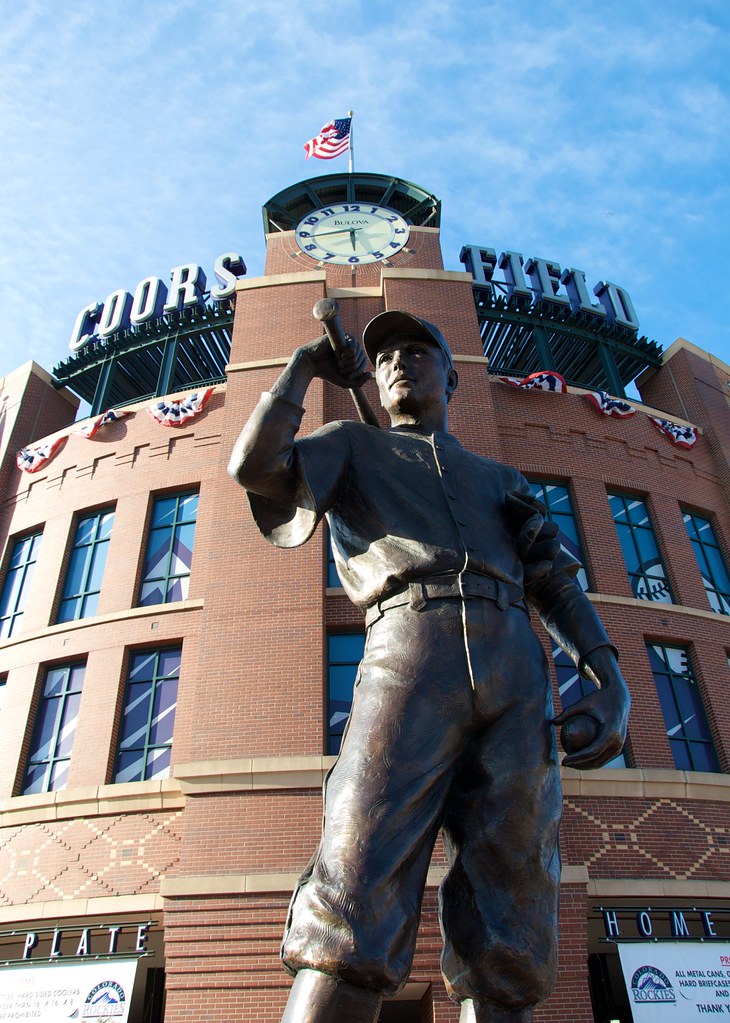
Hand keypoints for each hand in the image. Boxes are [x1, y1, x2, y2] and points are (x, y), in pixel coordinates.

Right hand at [296, 334, 371, 389]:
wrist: (311, 364)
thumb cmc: (326, 373)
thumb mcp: (344, 382)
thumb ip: (358, 383)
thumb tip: (370, 374)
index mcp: (351, 358)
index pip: (363, 363)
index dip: (359, 371)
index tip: (348, 377)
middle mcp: (349, 349)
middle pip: (362, 357)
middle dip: (353, 367)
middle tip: (341, 369)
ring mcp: (345, 341)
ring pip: (359, 350)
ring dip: (351, 361)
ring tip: (339, 363)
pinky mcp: (340, 335)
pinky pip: (354, 342)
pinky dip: (350, 351)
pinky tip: (341, 355)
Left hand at [552, 648, 629, 769]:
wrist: (620, 697)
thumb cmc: (599, 698)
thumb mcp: (583, 703)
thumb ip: (568, 712)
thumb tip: (553, 721)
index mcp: (611, 732)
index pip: (593, 751)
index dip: (577, 758)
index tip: (564, 759)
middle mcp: (618, 742)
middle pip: (597, 760)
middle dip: (580, 766)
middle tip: (565, 763)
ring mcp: (620, 746)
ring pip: (601, 761)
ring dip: (585, 766)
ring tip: (569, 763)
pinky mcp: (619, 747)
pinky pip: (603, 757)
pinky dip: (591, 759)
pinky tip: (577, 758)